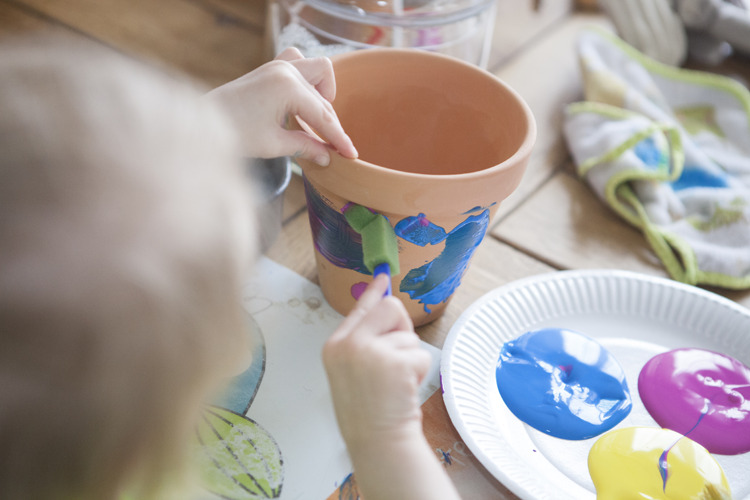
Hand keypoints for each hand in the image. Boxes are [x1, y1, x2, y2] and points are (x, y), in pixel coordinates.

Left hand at [207, 47, 356, 165]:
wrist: (200, 122)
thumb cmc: (233, 133)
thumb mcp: (274, 144)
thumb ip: (306, 147)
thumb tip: (328, 157)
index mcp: (287, 86)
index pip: (323, 116)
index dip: (339, 138)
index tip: (351, 154)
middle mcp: (285, 70)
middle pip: (323, 96)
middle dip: (330, 122)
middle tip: (332, 147)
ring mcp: (277, 65)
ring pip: (317, 70)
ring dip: (322, 93)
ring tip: (314, 120)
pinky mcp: (269, 69)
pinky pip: (299, 64)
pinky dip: (307, 81)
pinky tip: (301, 104)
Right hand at [322, 274, 430, 449]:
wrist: (376, 441)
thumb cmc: (368, 411)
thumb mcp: (353, 370)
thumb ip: (365, 342)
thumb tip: (385, 309)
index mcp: (335, 345)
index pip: (359, 308)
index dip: (374, 292)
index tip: (383, 276)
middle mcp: (348, 344)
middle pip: (390, 308)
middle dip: (402, 329)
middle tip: (398, 358)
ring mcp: (369, 352)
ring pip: (409, 335)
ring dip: (410, 358)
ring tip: (395, 383)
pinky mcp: (393, 362)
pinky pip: (420, 353)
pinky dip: (419, 370)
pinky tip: (404, 388)